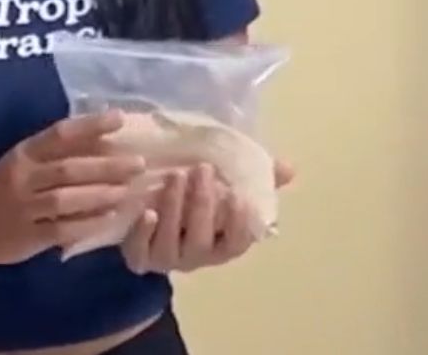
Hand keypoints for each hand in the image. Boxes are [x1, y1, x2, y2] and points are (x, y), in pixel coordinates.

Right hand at [0, 111, 146, 266]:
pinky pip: (62, 229)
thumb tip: (100, 139)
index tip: (120, 118)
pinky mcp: (27, 236)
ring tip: (127, 191)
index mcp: (22, 154)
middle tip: (138, 163)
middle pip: (69, 168)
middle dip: (107, 165)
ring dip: (100, 194)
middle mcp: (23, 178)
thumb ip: (52, 154)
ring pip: (66, 199)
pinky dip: (88, 224)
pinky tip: (109, 218)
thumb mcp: (19, 162)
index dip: (91, 125)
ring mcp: (24, 208)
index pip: (60, 134)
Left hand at [120, 157, 294, 274]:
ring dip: (174, 208)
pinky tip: (147, 212)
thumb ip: (256, 181)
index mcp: (221, 245)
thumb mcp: (225, 190)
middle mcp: (196, 257)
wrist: (149, 222)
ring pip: (170, 241)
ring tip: (175, 177)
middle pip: (201, 239)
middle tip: (201, 169)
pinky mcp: (138, 258)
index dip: (239, 224)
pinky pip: (140, 252)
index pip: (237, 243)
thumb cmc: (196, 204)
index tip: (239, 196)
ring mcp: (166, 259)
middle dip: (202, 204)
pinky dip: (144, 233)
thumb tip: (289, 168)